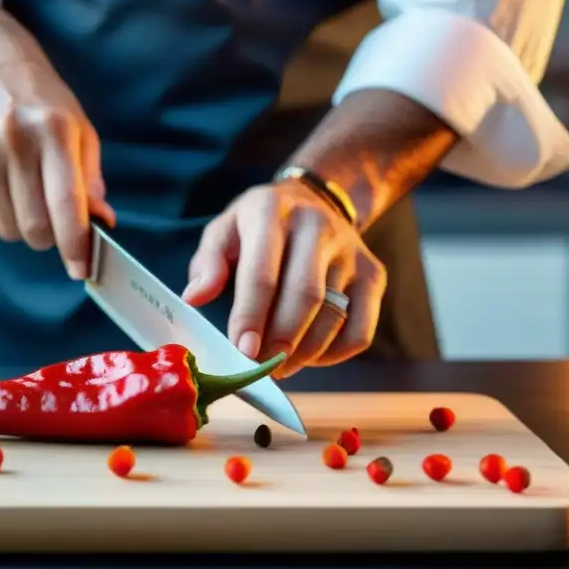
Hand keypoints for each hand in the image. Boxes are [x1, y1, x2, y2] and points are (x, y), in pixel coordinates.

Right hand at [0, 55, 114, 278]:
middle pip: (32, 228)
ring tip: (17, 189)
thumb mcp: (80, 133)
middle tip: (47, 213)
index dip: (75, 244)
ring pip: (3, 230)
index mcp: (52, 129)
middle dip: (46, 235)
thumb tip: (101, 225)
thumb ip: (91, 181)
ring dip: (16, 224)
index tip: (80, 269)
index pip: (65, 204)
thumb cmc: (45, 110)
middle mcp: (8, 138)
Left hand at [182, 181, 387, 378]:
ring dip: (304, 352)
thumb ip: (208, 264)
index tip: (243, 351)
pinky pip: (360, 329)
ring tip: (279, 366)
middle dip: (280, 341)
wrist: (315, 201)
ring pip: (333, 316)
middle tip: (261, 368)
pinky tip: (309, 355)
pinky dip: (334, 354)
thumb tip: (195, 298)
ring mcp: (351, 251)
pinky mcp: (373, 275)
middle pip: (305, 296)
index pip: (262, 272)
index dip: (252, 316)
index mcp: (271, 211)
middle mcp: (317, 226)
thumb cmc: (257, 226)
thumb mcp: (224, 231)